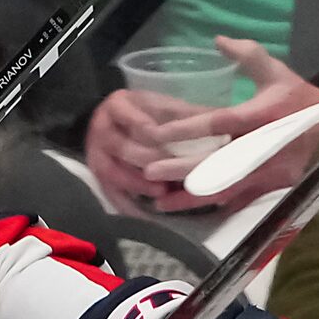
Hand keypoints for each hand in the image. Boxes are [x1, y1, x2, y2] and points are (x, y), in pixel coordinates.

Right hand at [82, 84, 206, 213]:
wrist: (110, 123)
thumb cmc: (147, 114)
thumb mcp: (163, 106)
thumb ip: (186, 114)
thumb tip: (223, 119)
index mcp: (119, 105)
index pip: (137, 121)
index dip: (157, 134)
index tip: (178, 145)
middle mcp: (101, 128)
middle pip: (124, 148)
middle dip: (151, 161)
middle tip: (175, 172)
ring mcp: (95, 153)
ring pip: (114, 172)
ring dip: (139, 184)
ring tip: (162, 191)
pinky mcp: (97, 176)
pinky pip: (110, 193)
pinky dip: (129, 205)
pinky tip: (147, 213)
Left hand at [140, 38, 318, 207]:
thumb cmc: (303, 100)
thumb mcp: (277, 72)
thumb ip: (248, 55)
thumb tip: (218, 40)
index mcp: (262, 115)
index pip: (219, 122)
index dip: (188, 128)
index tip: (158, 133)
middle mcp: (263, 147)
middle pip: (216, 163)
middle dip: (181, 170)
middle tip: (149, 172)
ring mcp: (269, 172)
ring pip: (225, 189)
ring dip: (193, 198)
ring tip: (161, 202)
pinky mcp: (273, 189)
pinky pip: (239, 202)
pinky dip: (213, 207)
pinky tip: (189, 212)